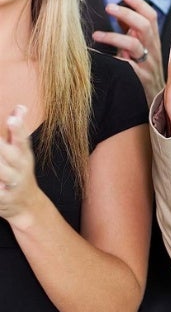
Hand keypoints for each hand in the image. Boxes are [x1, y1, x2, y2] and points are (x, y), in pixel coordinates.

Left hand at [0, 105, 41, 225]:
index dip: (18, 129)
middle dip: (0, 147)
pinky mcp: (2, 199)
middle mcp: (19, 169)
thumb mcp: (22, 151)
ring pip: (1, 174)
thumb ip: (18, 130)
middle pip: (9, 155)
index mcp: (23, 155)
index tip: (12, 119)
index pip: (23, 139)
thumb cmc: (19, 171)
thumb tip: (20, 107)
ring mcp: (11, 185)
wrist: (27, 205)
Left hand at [92, 0, 164, 103]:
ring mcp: (148, 65)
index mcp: (154, 42)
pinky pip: (127, 67)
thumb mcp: (143, 52)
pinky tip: (99, 59)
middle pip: (144, 25)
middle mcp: (153, 51)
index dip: (139, 3)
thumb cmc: (146, 75)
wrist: (159, 105)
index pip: (151, 16)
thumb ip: (134, 36)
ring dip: (114, 36)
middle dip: (126, 13)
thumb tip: (123, 18)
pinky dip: (113, 60)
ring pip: (134, 44)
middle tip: (108, 6)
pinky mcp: (142, 79)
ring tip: (96, 34)